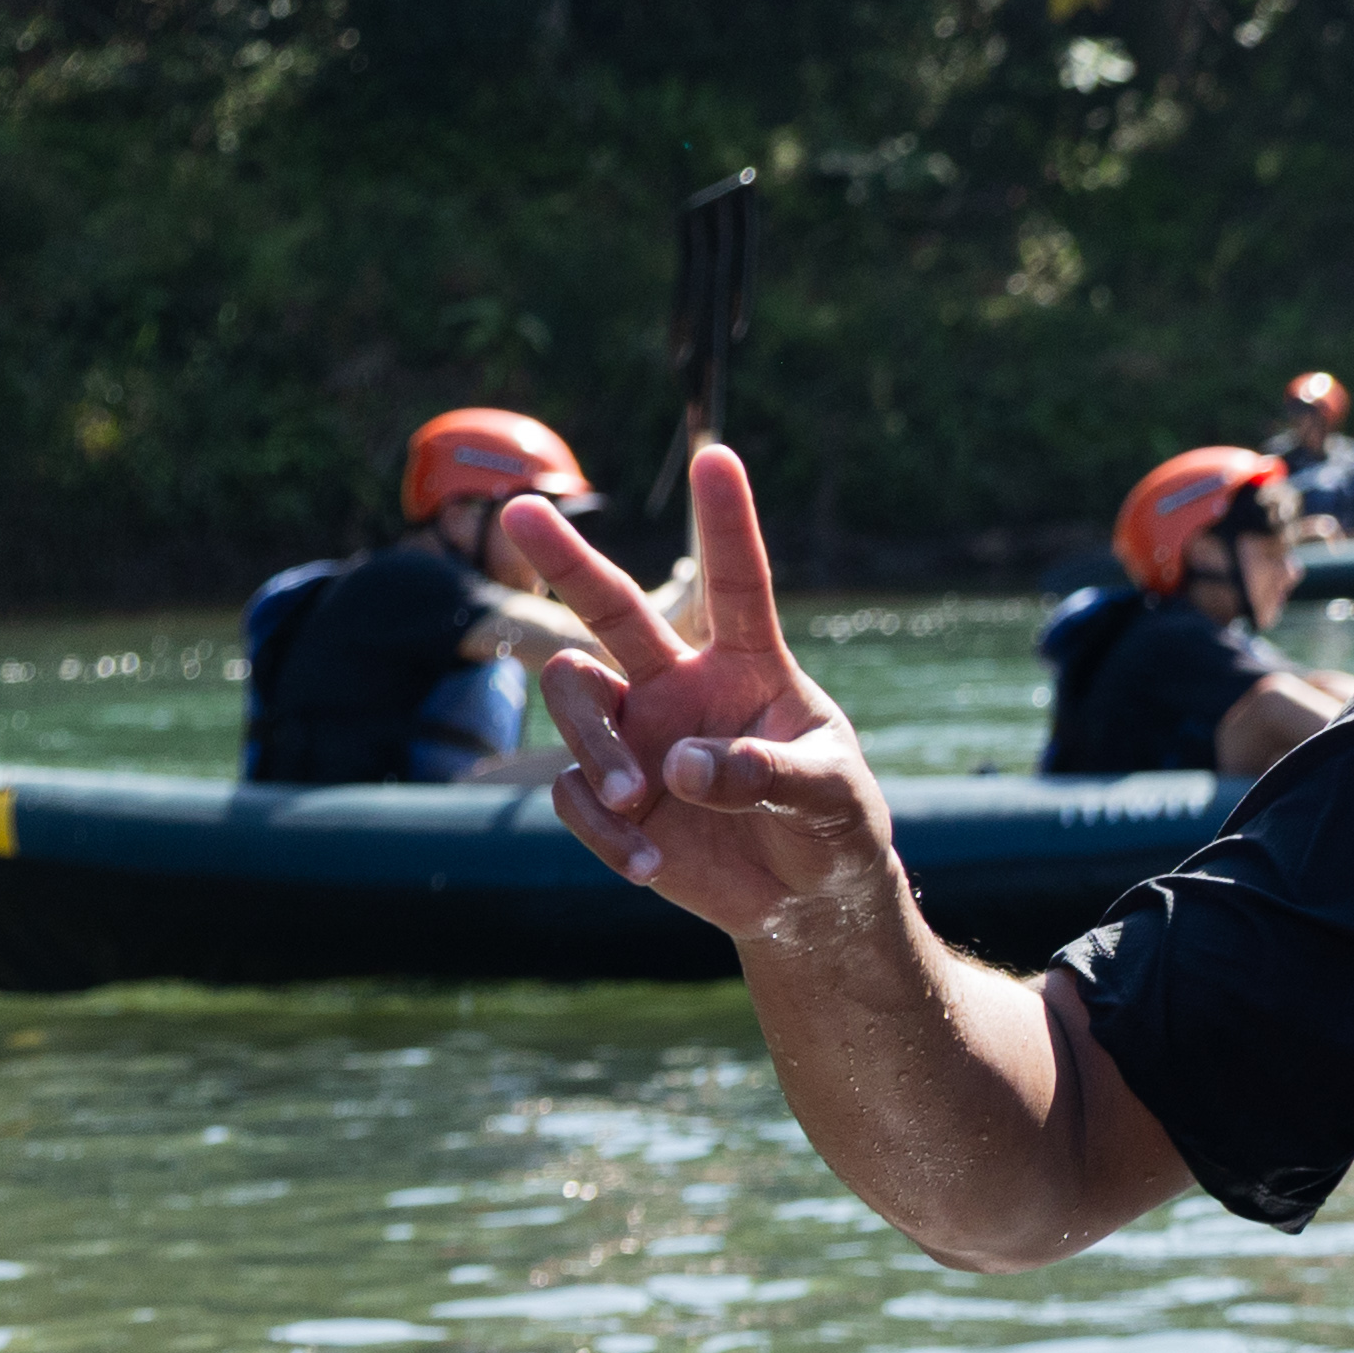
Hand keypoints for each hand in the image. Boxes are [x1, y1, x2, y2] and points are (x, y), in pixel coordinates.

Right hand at [508, 444, 901, 946]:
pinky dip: (604, 829)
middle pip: (611, 609)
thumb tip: (682, 767)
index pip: (738, 584)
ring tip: (637, 798)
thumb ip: (766, 776)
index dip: (727, 523)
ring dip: (597, 747)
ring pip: (574, 699)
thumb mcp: (829, 798)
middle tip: (519, 510)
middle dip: (566, 560)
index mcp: (750, 666)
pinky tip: (648, 865)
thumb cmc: (833, 824)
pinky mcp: (612, 795)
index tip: (719, 457)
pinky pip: (574, 792)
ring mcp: (639, 735)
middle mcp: (681, 685)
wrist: (807, 895)